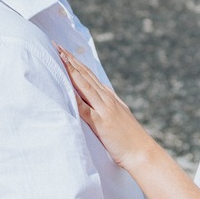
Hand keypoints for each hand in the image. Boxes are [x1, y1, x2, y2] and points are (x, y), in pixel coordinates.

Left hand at [57, 45, 155, 168]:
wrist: (142, 153)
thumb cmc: (128, 140)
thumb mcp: (116, 118)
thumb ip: (104, 108)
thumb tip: (90, 102)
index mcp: (109, 98)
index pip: (89, 75)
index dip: (76, 63)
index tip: (64, 51)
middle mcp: (107, 99)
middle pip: (85, 75)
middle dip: (70, 60)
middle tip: (57, 46)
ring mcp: (105, 110)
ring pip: (85, 85)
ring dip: (71, 71)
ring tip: (60, 57)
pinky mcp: (101, 124)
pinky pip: (85, 109)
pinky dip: (75, 98)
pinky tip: (65, 88)